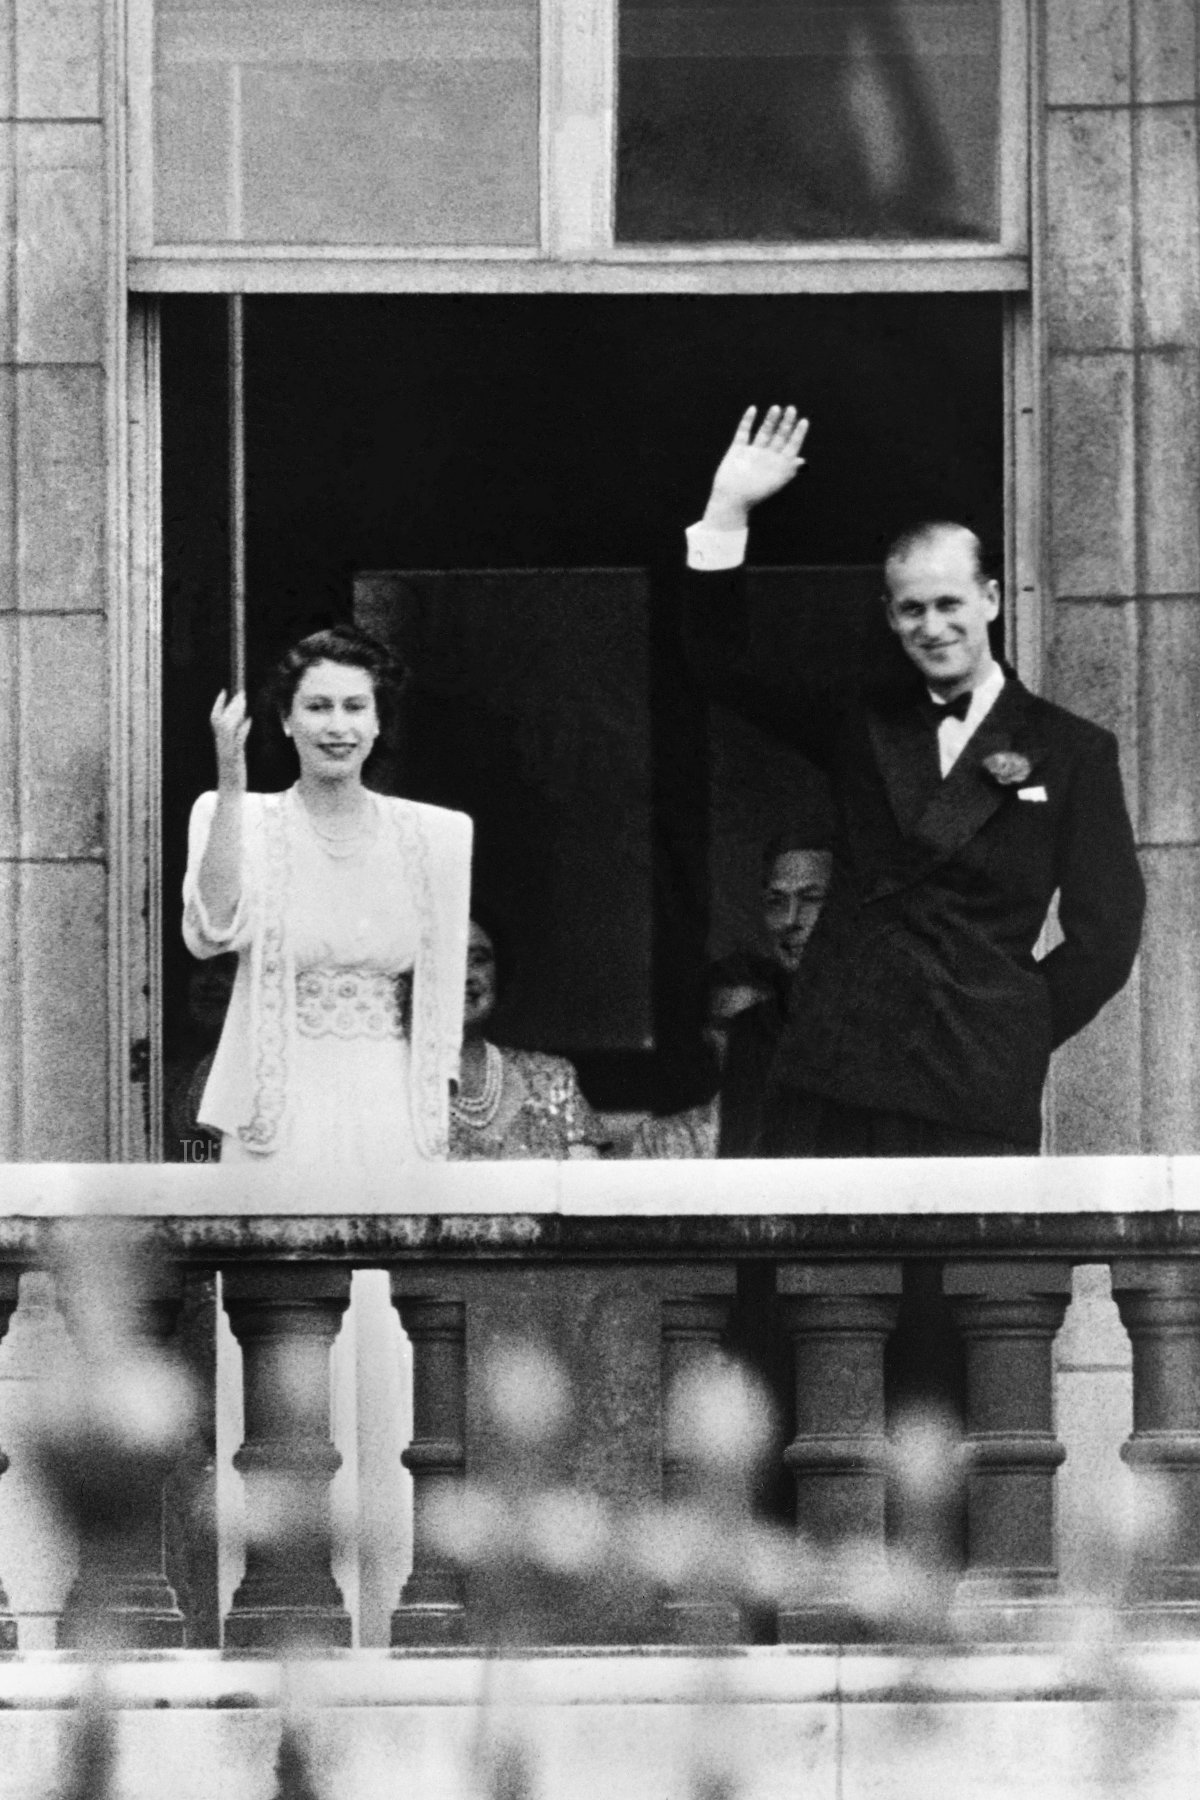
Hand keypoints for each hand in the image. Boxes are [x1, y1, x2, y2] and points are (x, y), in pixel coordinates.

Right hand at [209, 690, 249, 793]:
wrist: (230, 792)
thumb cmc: (234, 773)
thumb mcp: (236, 752)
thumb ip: (239, 737)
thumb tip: (246, 721)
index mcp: (220, 742)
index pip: (215, 719)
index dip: (218, 704)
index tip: (224, 690)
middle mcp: (221, 744)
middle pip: (221, 720)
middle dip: (230, 705)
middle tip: (241, 693)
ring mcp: (227, 751)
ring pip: (227, 727)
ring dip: (235, 713)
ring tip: (244, 702)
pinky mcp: (235, 758)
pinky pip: (237, 742)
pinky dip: (242, 730)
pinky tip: (249, 721)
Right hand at [703, 405, 808, 529]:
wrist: (731, 499)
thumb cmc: (755, 494)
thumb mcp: (775, 482)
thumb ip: (788, 470)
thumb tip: (802, 461)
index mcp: (779, 465)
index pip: (792, 446)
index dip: (798, 434)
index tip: (803, 421)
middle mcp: (768, 457)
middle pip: (780, 436)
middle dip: (786, 423)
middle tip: (792, 409)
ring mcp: (752, 452)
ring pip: (764, 432)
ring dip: (770, 420)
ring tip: (776, 408)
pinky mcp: (737, 450)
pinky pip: (744, 433)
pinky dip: (747, 421)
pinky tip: (753, 410)